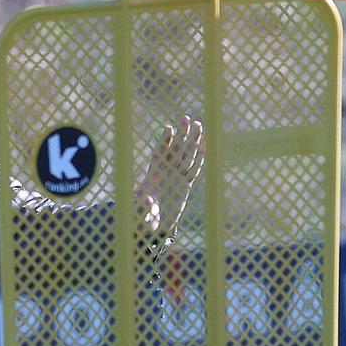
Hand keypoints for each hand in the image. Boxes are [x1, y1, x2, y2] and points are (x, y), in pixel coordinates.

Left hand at [135, 115, 204, 239]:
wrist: (154, 227)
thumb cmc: (144, 219)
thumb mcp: (141, 214)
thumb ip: (142, 206)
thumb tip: (144, 198)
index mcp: (153, 177)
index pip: (159, 154)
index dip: (164, 142)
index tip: (168, 128)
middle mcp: (165, 174)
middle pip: (175, 150)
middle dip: (181, 135)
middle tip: (186, 118)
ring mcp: (176, 177)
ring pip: (186, 156)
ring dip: (192, 141)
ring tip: (198, 124)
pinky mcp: (185, 185)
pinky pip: (194, 168)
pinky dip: (200, 157)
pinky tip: (204, 144)